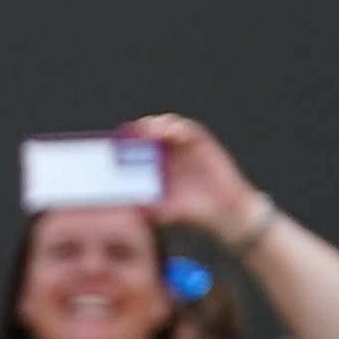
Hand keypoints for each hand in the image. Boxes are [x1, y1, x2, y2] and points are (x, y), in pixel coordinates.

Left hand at [129, 112, 258, 238]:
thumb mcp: (163, 212)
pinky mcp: (202, 145)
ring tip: (150, 129)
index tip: (115, 141)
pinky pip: (191, 130)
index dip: (126, 142)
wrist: (223, 213)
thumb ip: (146, 209)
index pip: (135, 148)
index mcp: (153, 167)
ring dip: (158, 124)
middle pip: (149, 133)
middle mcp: (166, 154)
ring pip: (168, 127)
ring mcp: (184, 148)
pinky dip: (180, 128)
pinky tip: (173, 132)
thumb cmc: (191, 213)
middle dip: (140, 129)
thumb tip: (127, 210)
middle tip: (130, 130)